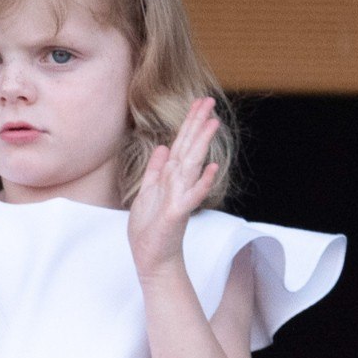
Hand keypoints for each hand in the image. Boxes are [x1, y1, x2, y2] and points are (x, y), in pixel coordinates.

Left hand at [128, 97, 220, 279]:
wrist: (151, 257)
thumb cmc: (149, 228)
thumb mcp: (146, 192)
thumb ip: (155, 170)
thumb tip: (162, 147)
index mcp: (169, 177)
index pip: (181, 144)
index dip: (189, 123)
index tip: (199, 102)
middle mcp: (178, 183)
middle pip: (189, 148)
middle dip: (197, 124)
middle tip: (209, 100)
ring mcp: (180, 197)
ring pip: (191, 166)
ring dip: (201, 144)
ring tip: (211, 123)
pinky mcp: (177, 214)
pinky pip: (190, 196)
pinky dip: (201, 183)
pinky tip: (211, 168)